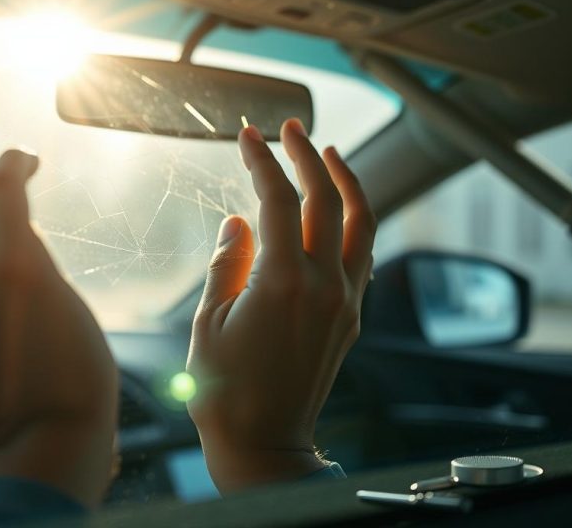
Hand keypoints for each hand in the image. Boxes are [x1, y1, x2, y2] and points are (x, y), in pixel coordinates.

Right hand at [186, 119, 375, 492]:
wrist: (264, 443)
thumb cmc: (224, 390)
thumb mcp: (209, 323)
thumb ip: (227, 264)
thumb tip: (240, 221)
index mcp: (281, 283)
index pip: (277, 202)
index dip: (263, 162)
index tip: (249, 136)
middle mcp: (323, 286)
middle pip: (325, 200)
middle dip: (308, 156)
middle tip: (290, 129)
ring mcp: (344, 301)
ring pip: (361, 223)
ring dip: (347, 181)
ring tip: (330, 153)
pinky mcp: (351, 317)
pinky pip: (362, 254)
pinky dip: (354, 221)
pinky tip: (338, 208)